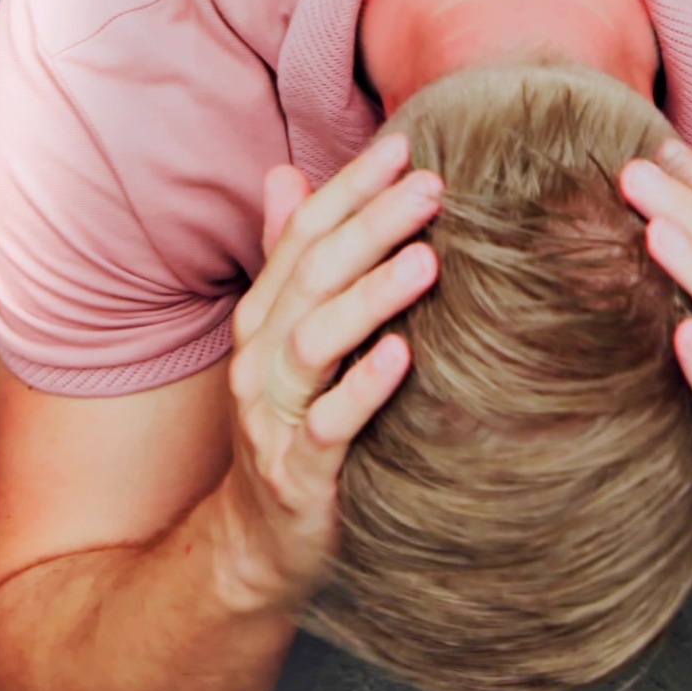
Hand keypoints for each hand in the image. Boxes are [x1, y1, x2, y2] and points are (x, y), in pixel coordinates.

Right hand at [209, 130, 438, 616]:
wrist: (257, 543)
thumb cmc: (291, 429)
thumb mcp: (286, 339)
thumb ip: (289, 259)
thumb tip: (288, 173)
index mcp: (264, 317)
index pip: (304, 233)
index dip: (351, 188)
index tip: (406, 147)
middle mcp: (261, 356)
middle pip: (313, 274)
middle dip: (372, 224)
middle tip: (433, 187)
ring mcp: (274, 415)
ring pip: (315, 340)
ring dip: (370, 296)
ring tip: (426, 261)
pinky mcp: (297, 473)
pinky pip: (329, 425)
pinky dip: (364, 389)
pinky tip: (403, 357)